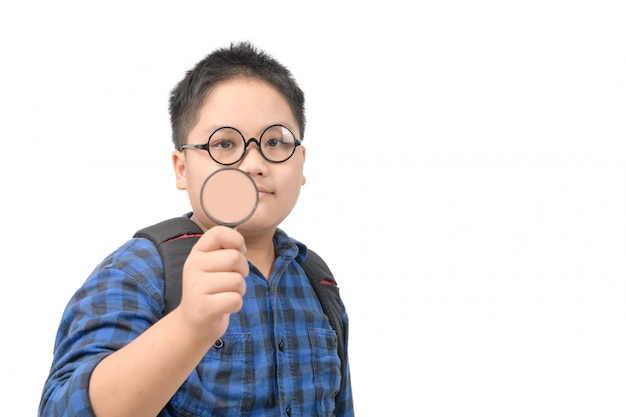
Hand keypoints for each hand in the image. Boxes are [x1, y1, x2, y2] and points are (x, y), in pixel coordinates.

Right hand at [178, 225, 247, 342]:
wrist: (192, 323)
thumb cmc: (211, 290)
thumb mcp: (213, 264)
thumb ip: (226, 246)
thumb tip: (240, 219)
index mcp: (197, 252)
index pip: (220, 232)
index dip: (237, 241)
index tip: (237, 252)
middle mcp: (193, 266)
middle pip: (235, 258)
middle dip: (242, 271)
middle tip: (232, 280)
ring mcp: (195, 287)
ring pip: (238, 281)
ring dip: (239, 291)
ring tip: (224, 295)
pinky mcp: (203, 307)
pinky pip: (235, 300)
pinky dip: (236, 305)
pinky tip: (223, 307)